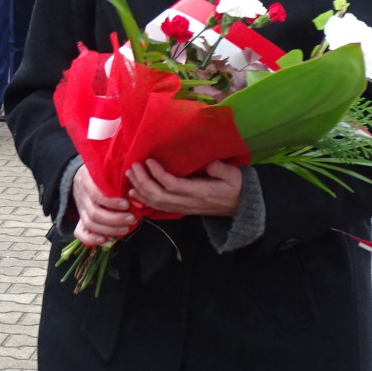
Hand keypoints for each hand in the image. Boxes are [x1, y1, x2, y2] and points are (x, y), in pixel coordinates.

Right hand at [71, 165, 135, 247]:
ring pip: (90, 224)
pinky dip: (91, 239)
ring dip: (109, 230)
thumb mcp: (105, 169)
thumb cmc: (98, 173)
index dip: (112, 202)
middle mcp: (82, 197)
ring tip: (126, 229)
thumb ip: (116, 178)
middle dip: (116, 219)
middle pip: (95, 214)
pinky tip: (106, 240)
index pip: (96, 195)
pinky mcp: (79, 219)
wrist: (78, 176)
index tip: (127, 204)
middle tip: (132, 219)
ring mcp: (80, 210)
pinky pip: (80, 233)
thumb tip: (135, 189)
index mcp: (87, 182)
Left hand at [126, 159, 241, 216]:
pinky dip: (144, 200)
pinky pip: (158, 207)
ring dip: (140, 190)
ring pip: (156, 203)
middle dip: (143, 181)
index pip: (173, 186)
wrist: (241, 205)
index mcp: (200, 192)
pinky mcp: (180, 209)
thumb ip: (221, 170)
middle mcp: (188, 202)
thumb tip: (210, 165)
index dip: (158, 174)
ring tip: (130, 175)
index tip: (149, 161)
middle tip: (134, 166)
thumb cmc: (236, 186)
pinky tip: (133, 193)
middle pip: (159, 196)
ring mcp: (183, 208)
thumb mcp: (234, 176)